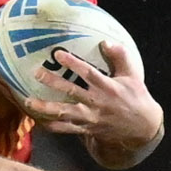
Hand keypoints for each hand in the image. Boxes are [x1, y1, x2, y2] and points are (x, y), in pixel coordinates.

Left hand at [22, 42, 163, 148]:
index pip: (88, 73)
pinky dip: (51, 126)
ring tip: (28, 101)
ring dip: (46, 107)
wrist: (142, 129)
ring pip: (65, 113)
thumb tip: (105, 41)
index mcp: (108, 87)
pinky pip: (66, 129)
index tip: (57, 54)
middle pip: (72, 91)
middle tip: (36, 73)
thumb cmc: (135, 97)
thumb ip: (120, 56)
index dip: (73, 63)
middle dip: (54, 82)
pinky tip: (36, 120)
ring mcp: (90, 118)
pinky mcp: (86, 129)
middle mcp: (97, 103)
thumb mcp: (132, 75)